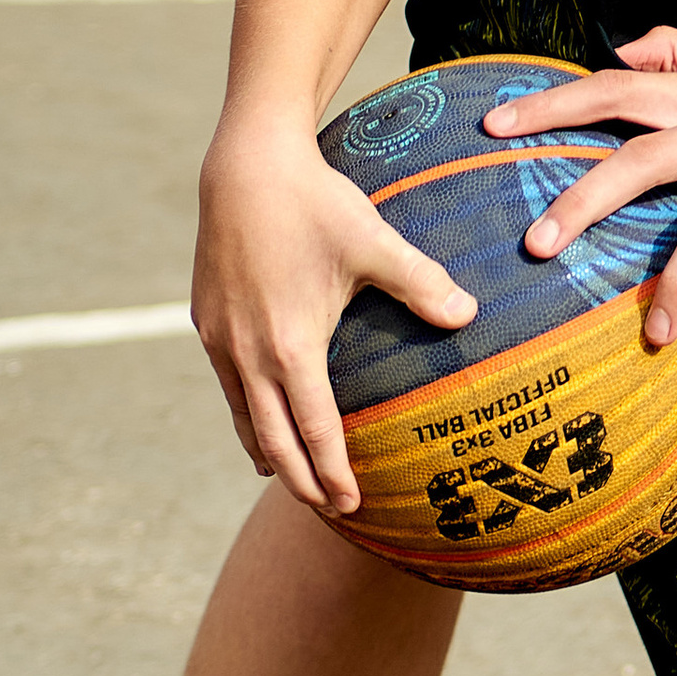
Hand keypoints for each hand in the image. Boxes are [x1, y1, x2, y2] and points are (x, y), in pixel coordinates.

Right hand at [193, 116, 475, 519]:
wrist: (245, 165)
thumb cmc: (315, 203)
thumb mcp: (375, 242)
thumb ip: (422, 283)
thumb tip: (470, 314)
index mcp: (290, 346)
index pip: (314, 429)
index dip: (333, 472)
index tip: (352, 505)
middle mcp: (247, 353)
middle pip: (271, 440)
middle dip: (301, 481)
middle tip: (330, 510)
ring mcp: (220, 339)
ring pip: (242, 415)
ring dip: (268, 452)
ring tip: (291, 480)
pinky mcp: (207, 320)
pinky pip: (228, 384)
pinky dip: (247, 413)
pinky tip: (259, 419)